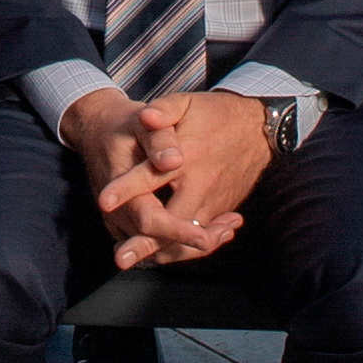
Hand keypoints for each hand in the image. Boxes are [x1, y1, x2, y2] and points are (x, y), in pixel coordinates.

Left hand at [101, 90, 264, 269]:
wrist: (258, 127)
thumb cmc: (216, 114)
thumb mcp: (187, 102)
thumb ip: (164, 109)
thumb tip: (145, 115)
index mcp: (190, 156)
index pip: (152, 176)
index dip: (127, 188)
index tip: (104, 201)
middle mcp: (202, 184)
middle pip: (172, 221)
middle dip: (145, 241)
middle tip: (122, 258)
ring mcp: (215, 200)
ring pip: (188, 237)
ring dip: (161, 250)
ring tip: (134, 260)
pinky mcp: (221, 209)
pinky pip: (200, 235)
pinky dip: (180, 247)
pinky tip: (158, 251)